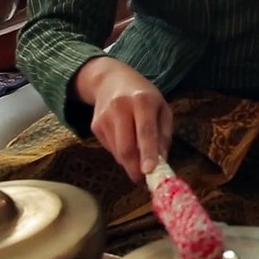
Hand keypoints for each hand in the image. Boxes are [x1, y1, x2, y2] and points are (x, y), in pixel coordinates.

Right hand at [74, 56, 172, 183]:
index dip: (147, 152)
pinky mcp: (95, 126)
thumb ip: (164, 134)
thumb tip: (162, 161)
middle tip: (144, 179)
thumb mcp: (162, 108)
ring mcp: (104, 117)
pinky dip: (121, 153)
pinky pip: (110, 148)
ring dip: (129, 162)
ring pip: (117, 152)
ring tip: (139, 156)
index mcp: (142, 101)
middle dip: (135, 168)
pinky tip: (126, 139)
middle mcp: (121, 108)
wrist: (111, 79)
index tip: (149, 171)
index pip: (145, 131)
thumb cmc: (144, 95)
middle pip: (126, 147)